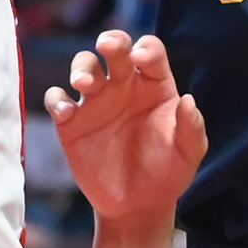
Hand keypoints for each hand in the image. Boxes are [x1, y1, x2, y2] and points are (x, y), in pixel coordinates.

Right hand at [46, 31, 203, 226]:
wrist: (137, 206)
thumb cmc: (167, 173)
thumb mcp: (188, 154)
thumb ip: (191, 128)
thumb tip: (188, 100)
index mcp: (154, 85)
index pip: (150, 52)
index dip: (145, 49)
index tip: (141, 59)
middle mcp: (124, 85)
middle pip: (114, 49)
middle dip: (111, 41)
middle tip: (107, 46)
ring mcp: (96, 101)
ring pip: (84, 66)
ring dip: (82, 67)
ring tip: (84, 83)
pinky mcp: (72, 122)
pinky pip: (57, 100)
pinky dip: (56, 100)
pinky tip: (65, 112)